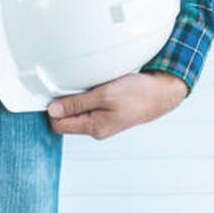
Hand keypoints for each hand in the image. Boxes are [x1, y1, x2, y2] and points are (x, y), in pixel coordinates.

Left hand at [47, 70, 187, 139]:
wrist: (162, 92)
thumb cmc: (139, 94)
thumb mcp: (104, 95)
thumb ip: (76, 103)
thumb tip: (52, 110)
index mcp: (94, 128)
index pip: (58, 125)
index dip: (51, 109)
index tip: (52, 92)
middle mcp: (96, 128)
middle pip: (65, 118)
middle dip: (62, 102)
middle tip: (70, 85)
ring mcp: (102, 121)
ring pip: (76, 110)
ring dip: (75, 97)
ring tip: (86, 84)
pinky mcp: (107, 112)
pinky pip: (87, 105)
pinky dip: (86, 95)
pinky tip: (94, 86)